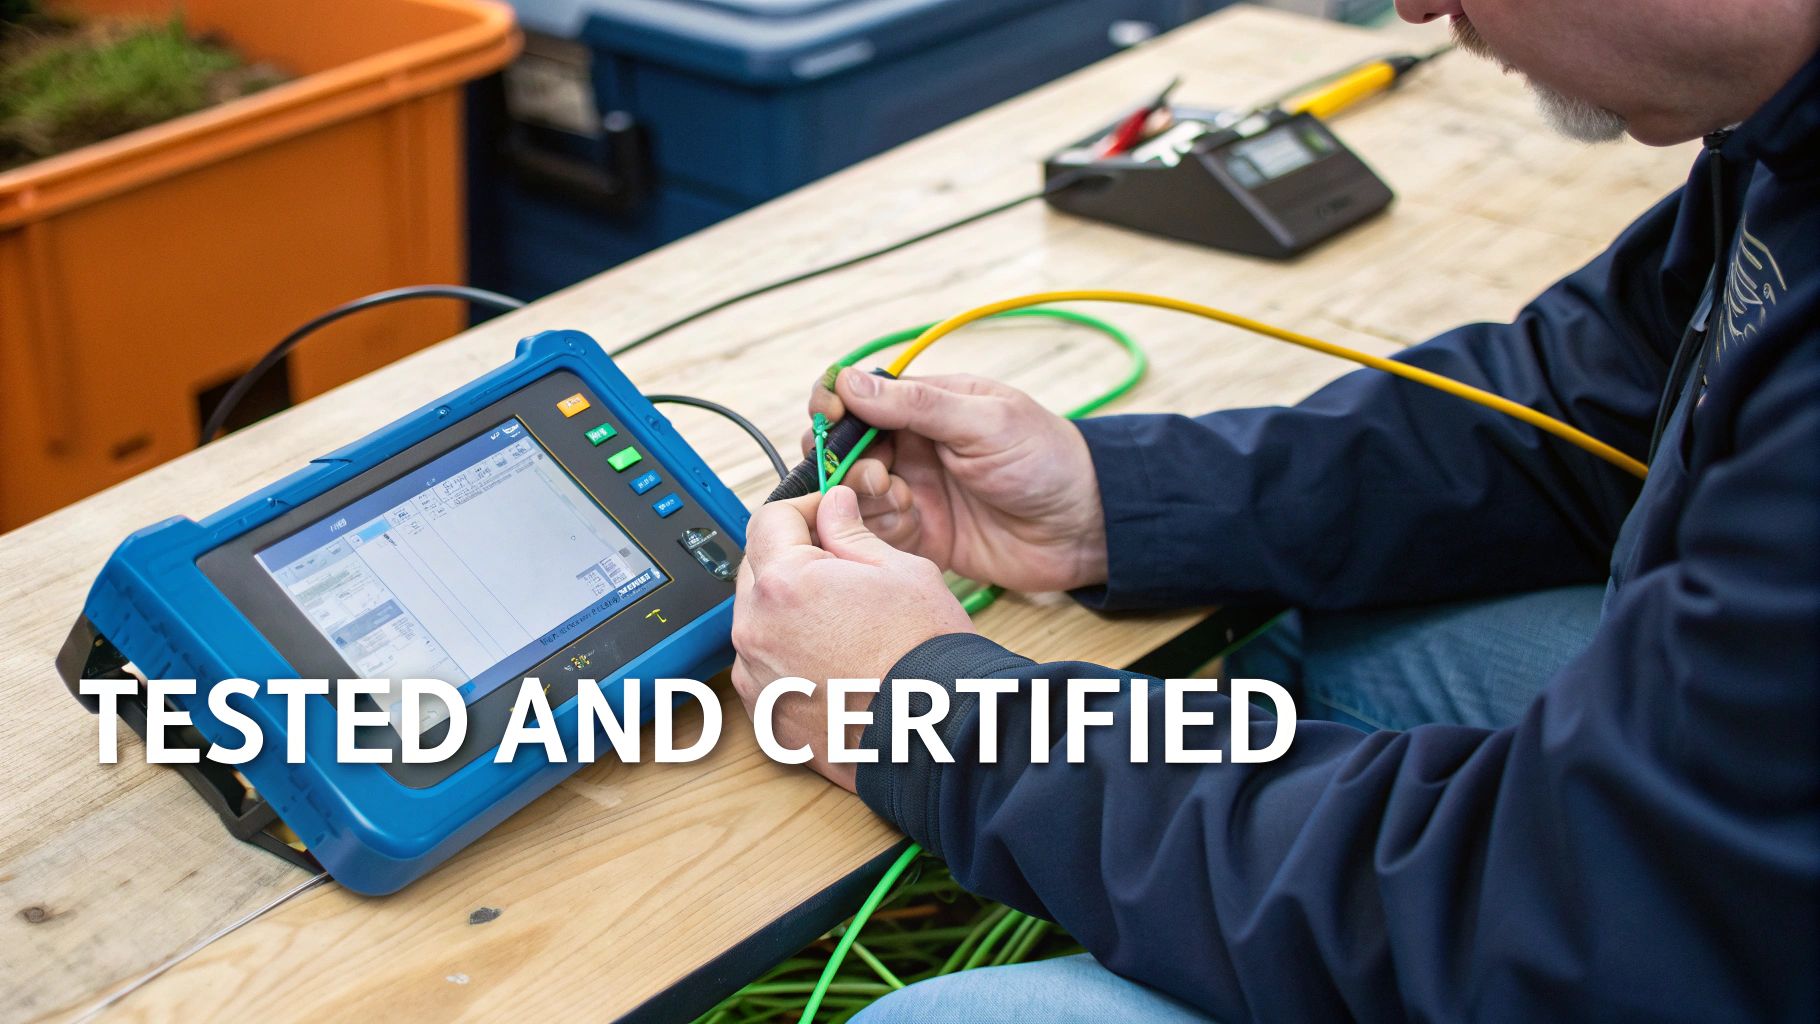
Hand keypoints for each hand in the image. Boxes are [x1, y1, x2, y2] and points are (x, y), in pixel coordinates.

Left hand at [730, 486, 974, 791]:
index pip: (769, 520)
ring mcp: (755, 676)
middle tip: (840, 565)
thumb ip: (852, 532)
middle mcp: (756, 629)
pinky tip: (831, 656)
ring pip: (757, 618)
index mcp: (784, 584)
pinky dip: (786, 652)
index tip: (826, 513)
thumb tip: (834, 506)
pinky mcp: (764, 712)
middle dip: (791, 557)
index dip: (802, 508)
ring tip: (841, 618)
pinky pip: (762, 663)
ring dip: (786, 606)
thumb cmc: (926, 656)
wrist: (935, 735)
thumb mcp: (901, 571)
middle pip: (756, 568)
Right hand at [808, 369, 1107, 592]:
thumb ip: (917, 405)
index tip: (828, 414)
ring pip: (853, 489)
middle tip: (869, 468)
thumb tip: (851, 381)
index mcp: (928, 405)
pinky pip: (873, 530)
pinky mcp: (918, 536)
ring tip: (896, 494)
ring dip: (860, 491)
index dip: (835, 401)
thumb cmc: (1047, 461)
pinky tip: (904, 521)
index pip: (861, 394)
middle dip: (838, 454)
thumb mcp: (985, 421)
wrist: (1085, 527)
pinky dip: (874, 526)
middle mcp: (913, 446)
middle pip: (846, 444)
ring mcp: (914, 491)